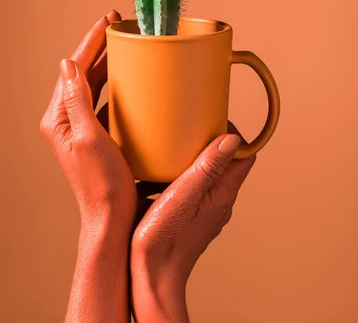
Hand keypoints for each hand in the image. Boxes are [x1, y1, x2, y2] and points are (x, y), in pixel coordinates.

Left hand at [39, 10, 136, 229]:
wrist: (112, 219)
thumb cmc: (102, 184)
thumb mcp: (89, 138)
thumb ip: (77, 100)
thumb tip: (67, 64)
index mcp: (59, 118)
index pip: (74, 69)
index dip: (90, 42)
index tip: (107, 21)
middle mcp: (66, 119)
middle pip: (84, 72)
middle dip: (100, 47)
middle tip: (119, 25)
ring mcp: (81, 126)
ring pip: (95, 84)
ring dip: (109, 63)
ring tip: (126, 43)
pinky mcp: (96, 134)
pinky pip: (105, 100)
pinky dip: (117, 84)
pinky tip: (133, 78)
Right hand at [130, 131, 255, 322]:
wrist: (150, 279)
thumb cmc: (163, 241)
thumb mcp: (183, 196)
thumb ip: (207, 168)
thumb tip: (233, 139)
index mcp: (222, 194)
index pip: (245, 156)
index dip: (234, 133)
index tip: (214, 117)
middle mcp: (219, 202)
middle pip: (228, 162)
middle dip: (214, 140)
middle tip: (192, 126)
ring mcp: (205, 211)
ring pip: (210, 174)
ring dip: (198, 157)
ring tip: (176, 144)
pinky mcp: (190, 217)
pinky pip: (195, 187)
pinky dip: (185, 173)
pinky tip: (164, 172)